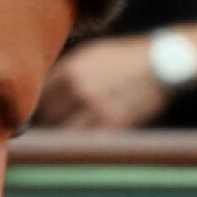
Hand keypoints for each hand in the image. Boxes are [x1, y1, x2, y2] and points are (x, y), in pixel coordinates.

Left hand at [35, 36, 165, 128]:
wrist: (161, 63)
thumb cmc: (123, 59)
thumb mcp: (91, 54)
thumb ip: (65, 71)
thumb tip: (40, 91)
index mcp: (70, 69)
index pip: (38, 97)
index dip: (35, 109)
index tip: (36, 116)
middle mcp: (79, 88)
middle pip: (48, 117)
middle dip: (47, 124)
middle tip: (47, 131)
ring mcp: (96, 107)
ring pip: (64, 133)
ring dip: (61, 137)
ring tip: (62, 138)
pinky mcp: (113, 123)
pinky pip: (87, 139)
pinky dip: (82, 141)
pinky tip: (84, 139)